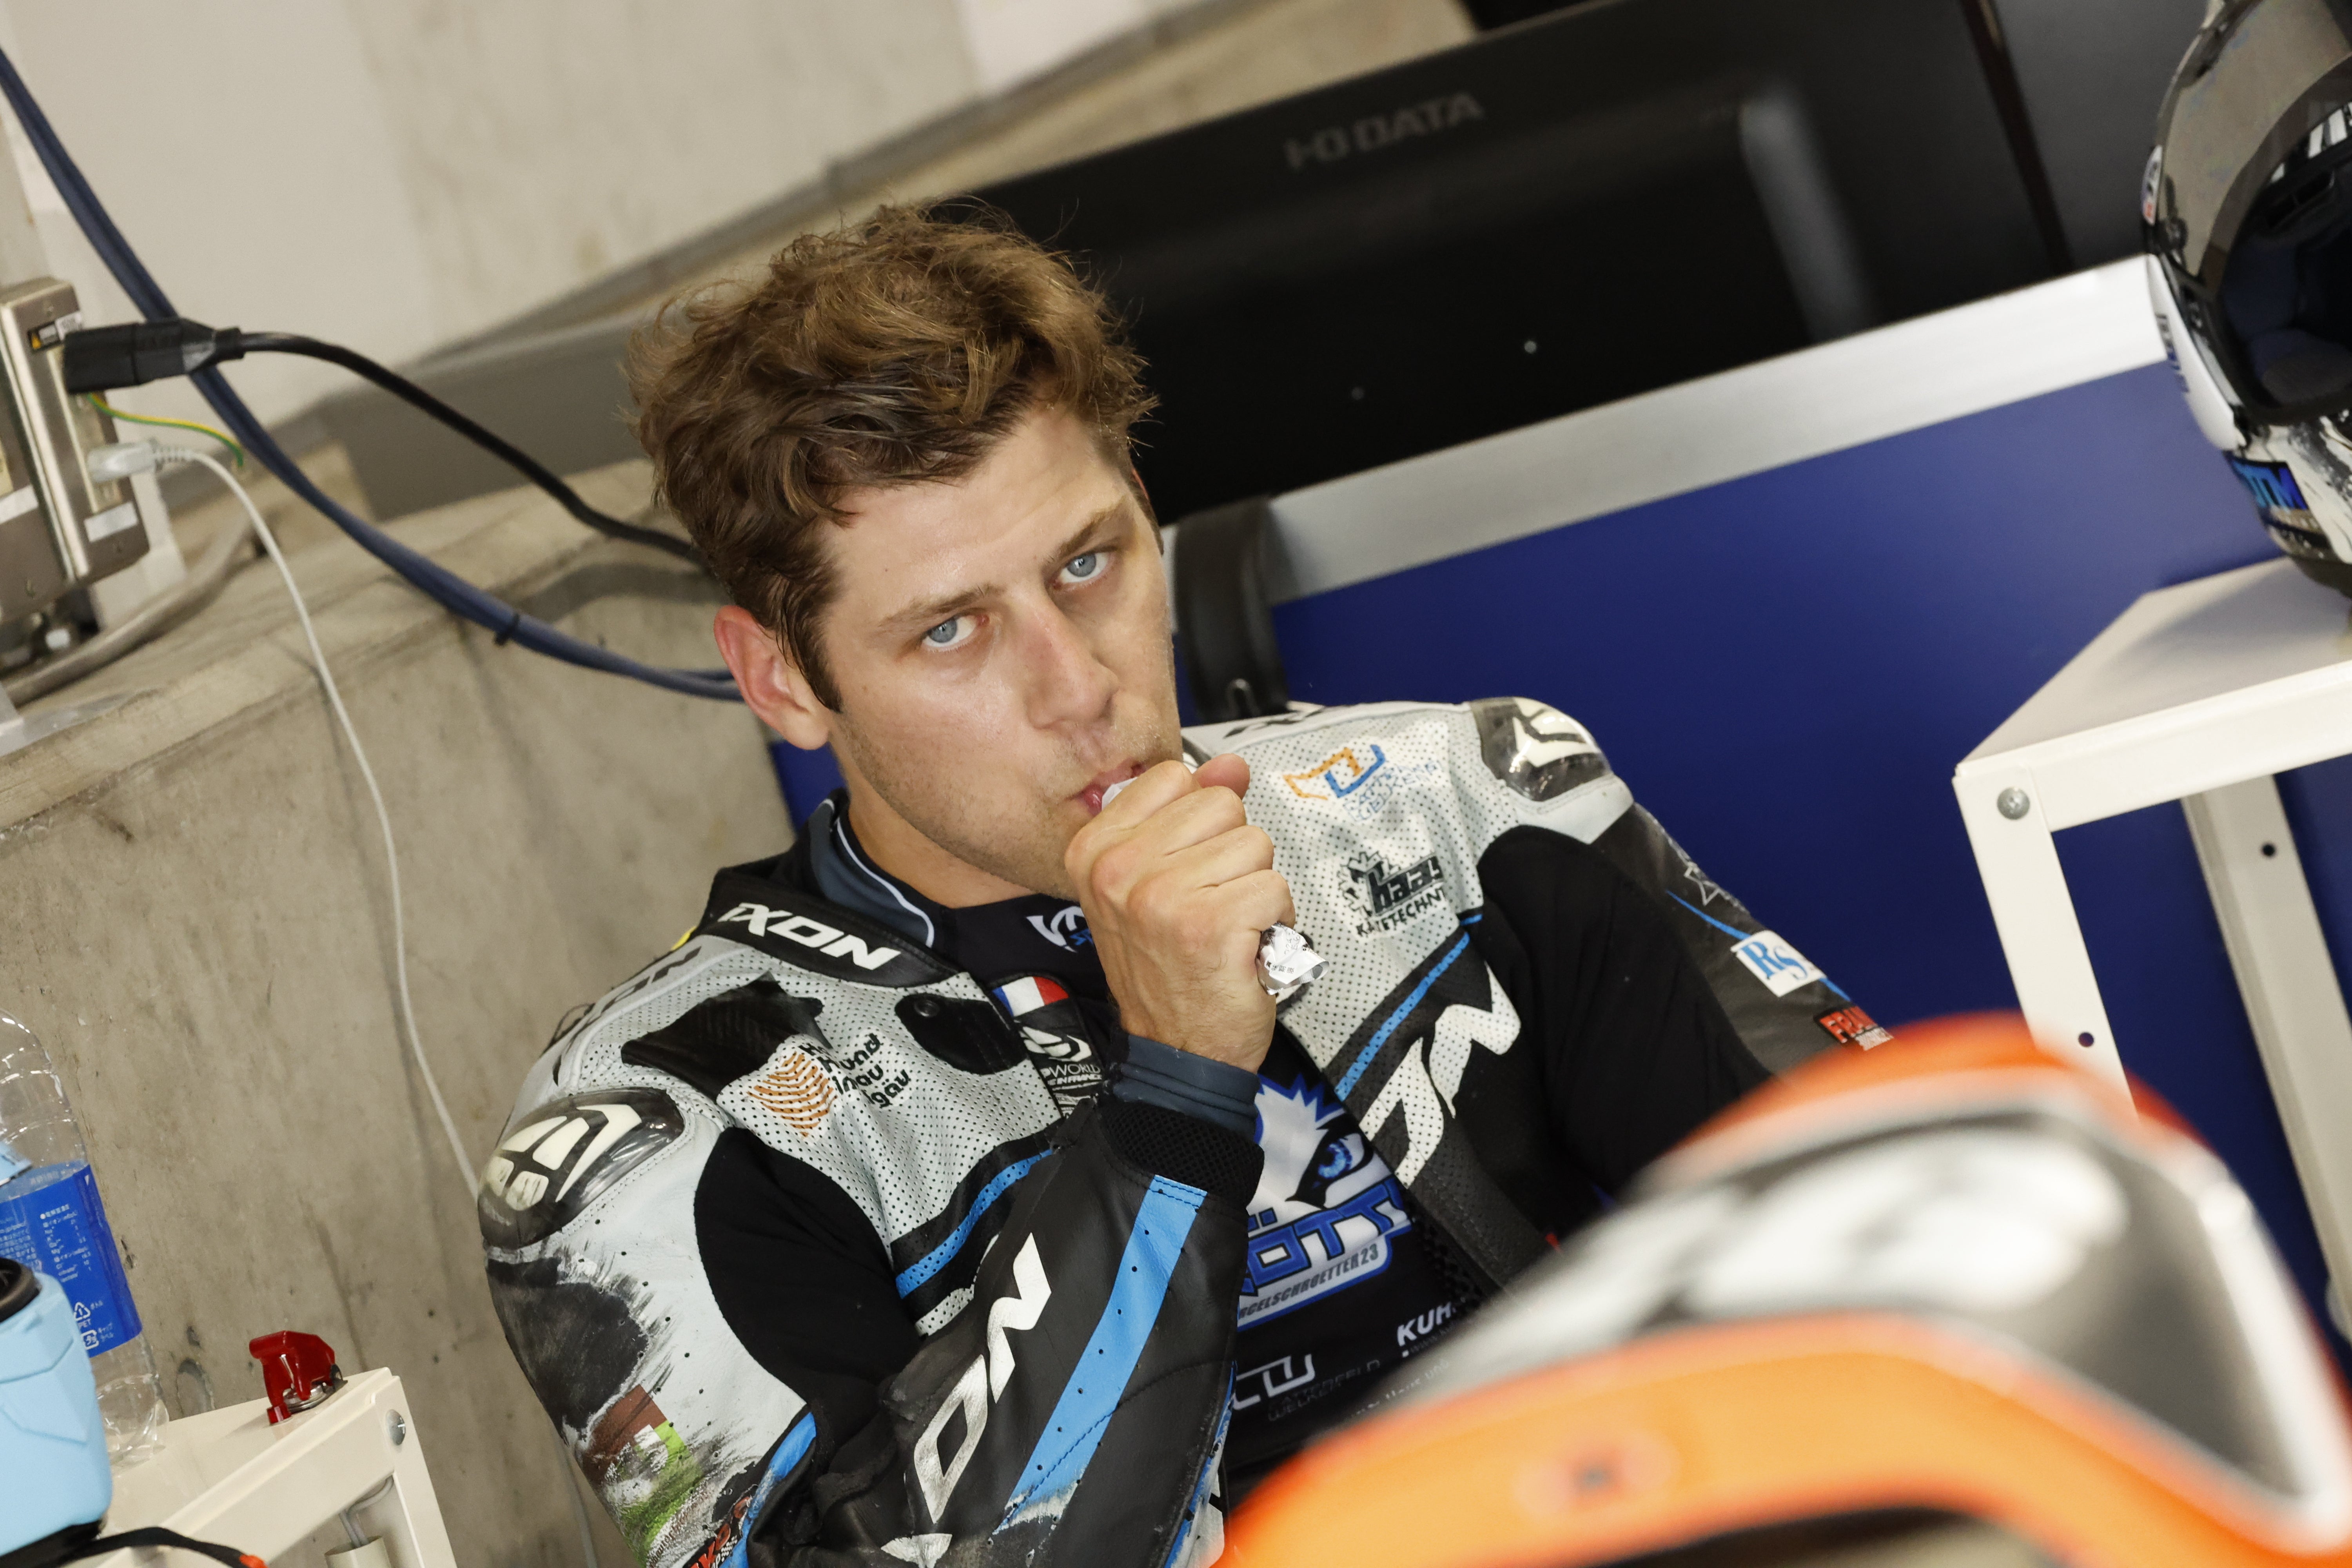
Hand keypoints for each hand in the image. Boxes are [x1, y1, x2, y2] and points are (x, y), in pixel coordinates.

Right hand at [1064, 754, 1294, 1072]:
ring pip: (1254, 843)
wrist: (1177, 1051)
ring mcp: (1160, 897)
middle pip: (1220, 805)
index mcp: (1094, 850)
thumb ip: (1191, 812)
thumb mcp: (1159, 879)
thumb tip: (1230, 764)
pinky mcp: (1208, 925)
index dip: (1198, 822)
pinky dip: (1274, 920)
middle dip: (1231, 854)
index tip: (1185, 868)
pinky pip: (1274, 886)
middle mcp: (1118, 870)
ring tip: (1228, 925)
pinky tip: (1245, 946)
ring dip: (1254, 887)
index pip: (1175, 778)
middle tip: (1209, 903)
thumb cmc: (1169, 968)